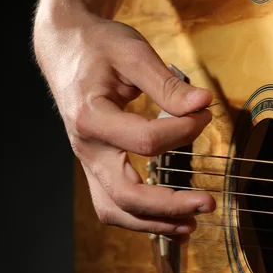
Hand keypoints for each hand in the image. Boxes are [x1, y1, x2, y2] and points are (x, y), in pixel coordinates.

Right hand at [33, 7, 215, 240]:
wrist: (64, 48)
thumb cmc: (96, 47)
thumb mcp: (132, 53)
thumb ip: (167, 84)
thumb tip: (202, 104)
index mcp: (91, 117)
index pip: (146, 140)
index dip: (184, 132)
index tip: (204, 114)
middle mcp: (86, 147)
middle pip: (127, 194)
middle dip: (171, 204)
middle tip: (208, 203)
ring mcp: (88, 161)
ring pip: (116, 209)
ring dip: (154, 223)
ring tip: (190, 225)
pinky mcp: (96, 166)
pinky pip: (114, 203)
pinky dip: (141, 218)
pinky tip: (170, 221)